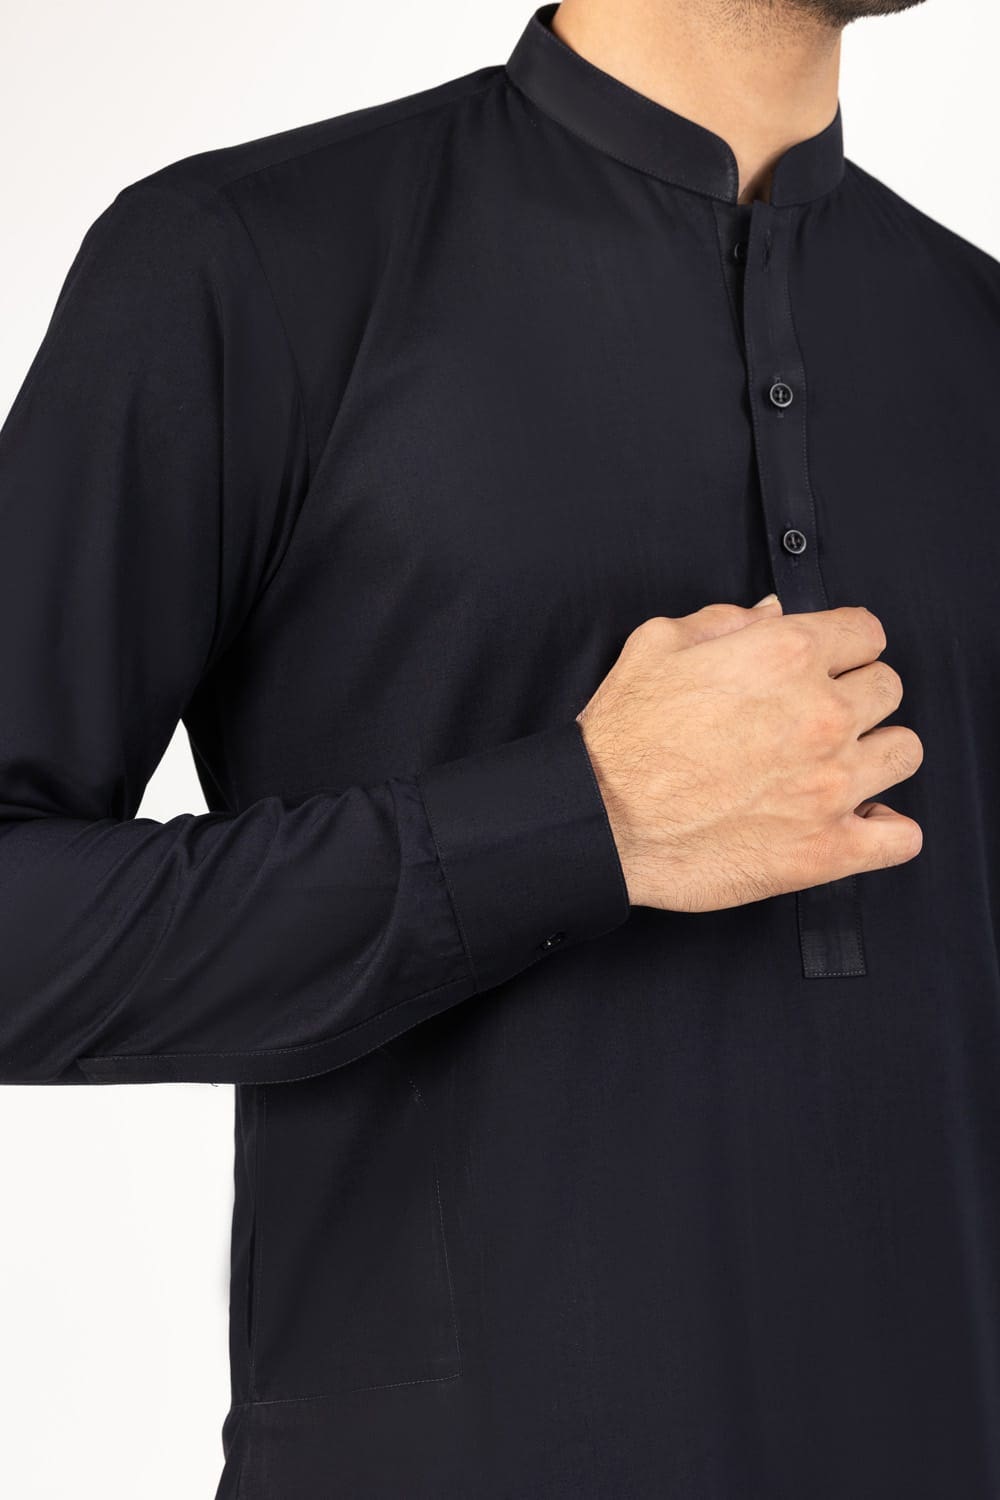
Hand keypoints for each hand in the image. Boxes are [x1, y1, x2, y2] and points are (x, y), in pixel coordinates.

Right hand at [577, 595, 923, 910]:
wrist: (598, 821)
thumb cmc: (620, 737)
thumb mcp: (657, 645)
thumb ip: (726, 620)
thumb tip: (772, 613)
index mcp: (786, 655)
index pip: (866, 632)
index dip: (844, 646)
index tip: (828, 665)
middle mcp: (821, 714)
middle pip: (888, 689)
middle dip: (857, 696)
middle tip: (817, 717)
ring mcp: (831, 784)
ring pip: (904, 752)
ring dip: (876, 755)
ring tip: (838, 767)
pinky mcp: (827, 849)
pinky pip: (901, 837)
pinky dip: (885, 831)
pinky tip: (856, 823)